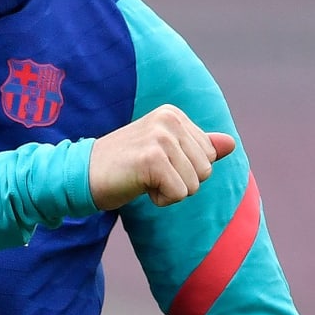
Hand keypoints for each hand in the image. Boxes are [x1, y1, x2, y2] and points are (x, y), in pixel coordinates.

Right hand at [88, 104, 235, 209]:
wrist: (83, 175)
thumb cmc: (124, 166)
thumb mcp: (164, 153)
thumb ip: (197, 147)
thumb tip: (231, 144)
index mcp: (173, 114)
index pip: (209, 155)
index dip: (184, 170)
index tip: (154, 164)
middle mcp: (169, 120)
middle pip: (205, 170)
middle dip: (181, 182)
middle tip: (148, 174)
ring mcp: (160, 137)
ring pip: (194, 184)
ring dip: (170, 191)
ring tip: (143, 179)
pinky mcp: (152, 159)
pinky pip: (179, 194)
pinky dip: (161, 199)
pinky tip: (139, 186)